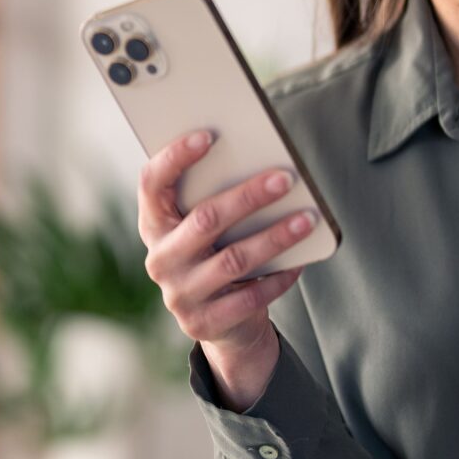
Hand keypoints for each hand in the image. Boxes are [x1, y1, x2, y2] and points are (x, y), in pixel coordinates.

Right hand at [135, 130, 318, 403]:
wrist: (222, 323)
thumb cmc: (218, 256)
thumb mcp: (207, 229)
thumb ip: (214, 199)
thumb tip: (262, 165)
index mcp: (154, 225)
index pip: (151, 184)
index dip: (174, 158)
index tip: (208, 135)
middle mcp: (160, 259)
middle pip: (204, 220)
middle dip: (248, 196)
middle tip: (285, 178)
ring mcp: (179, 294)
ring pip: (233, 260)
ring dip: (274, 237)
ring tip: (307, 219)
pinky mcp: (204, 323)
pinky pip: (249, 297)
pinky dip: (279, 277)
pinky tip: (301, 261)